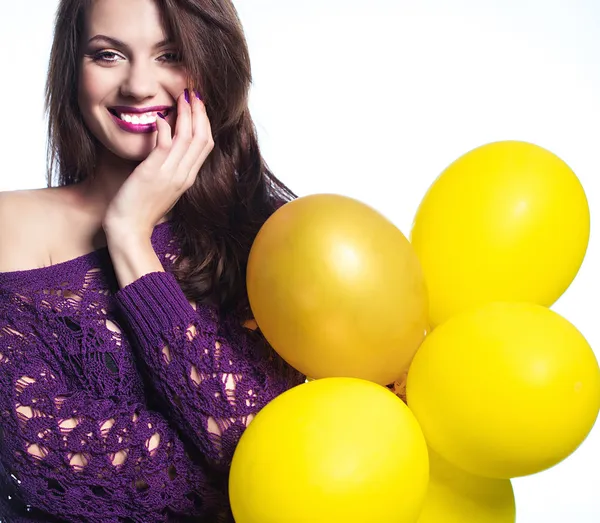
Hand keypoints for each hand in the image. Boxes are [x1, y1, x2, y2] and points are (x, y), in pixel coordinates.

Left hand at [103, 89, 213, 242]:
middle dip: (200, 113)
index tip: (198, 105)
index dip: (204, 122)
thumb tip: (165, 147)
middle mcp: (183, 175)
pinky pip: (165, 146)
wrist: (129, 230)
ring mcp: (170, 175)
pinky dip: (166, 128)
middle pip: (203, 139)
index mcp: (187, 178)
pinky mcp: (153, 174)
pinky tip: (161, 116)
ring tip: (183, 96)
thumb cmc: (140, 209)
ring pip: (189, 139)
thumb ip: (166, 167)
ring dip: (187, 114)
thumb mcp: (160, 186)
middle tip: (194, 92)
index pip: (205, 145)